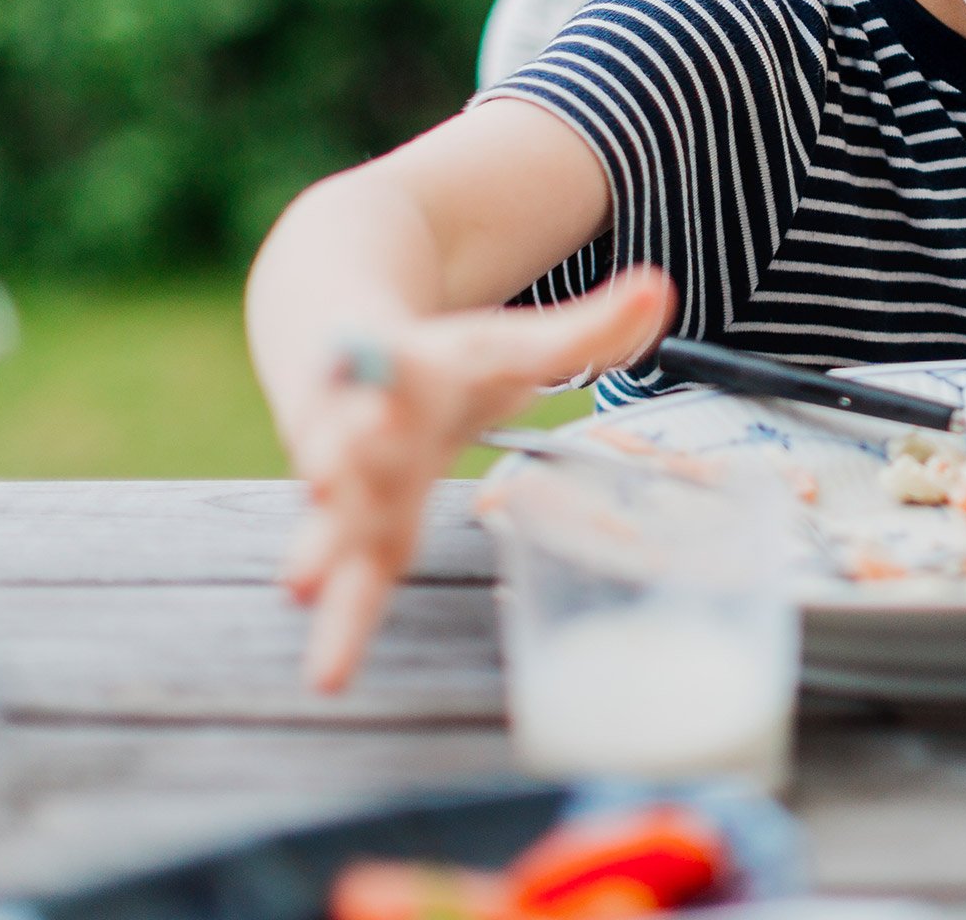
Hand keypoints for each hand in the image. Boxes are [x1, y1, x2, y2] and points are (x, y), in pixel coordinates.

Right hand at [278, 268, 673, 692]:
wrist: (339, 349)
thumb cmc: (441, 360)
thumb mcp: (509, 343)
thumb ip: (583, 329)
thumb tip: (663, 290)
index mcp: (399, 370)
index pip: (386, 369)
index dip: (378, 382)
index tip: (376, 401)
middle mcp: (360, 427)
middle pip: (344, 445)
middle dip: (335, 464)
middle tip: (325, 482)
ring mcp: (349, 488)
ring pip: (332, 523)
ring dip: (322, 549)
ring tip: (303, 582)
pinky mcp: (354, 538)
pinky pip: (351, 587)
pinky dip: (342, 627)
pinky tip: (328, 675)